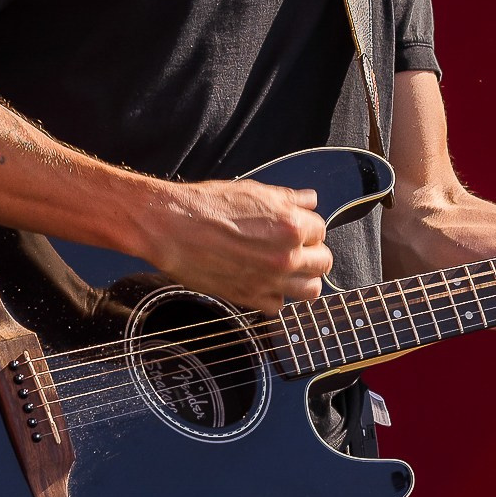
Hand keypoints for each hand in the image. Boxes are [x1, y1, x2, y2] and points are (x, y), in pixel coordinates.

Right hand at [137, 178, 333, 312]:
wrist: (172, 227)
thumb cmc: (208, 205)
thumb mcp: (255, 191)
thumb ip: (290, 198)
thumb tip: (310, 201)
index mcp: (292, 226)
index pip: (321, 230)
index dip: (307, 227)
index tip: (296, 228)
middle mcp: (287, 256)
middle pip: (323, 262)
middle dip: (311, 253)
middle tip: (295, 248)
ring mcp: (270, 280)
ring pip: (311, 290)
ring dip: (302, 279)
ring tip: (288, 270)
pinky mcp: (250, 297)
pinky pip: (278, 306)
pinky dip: (273, 296)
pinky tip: (262, 282)